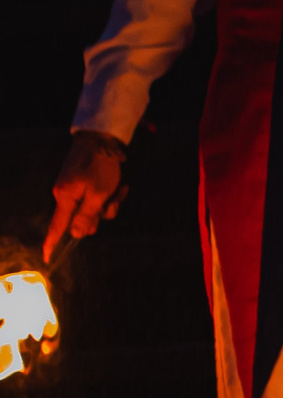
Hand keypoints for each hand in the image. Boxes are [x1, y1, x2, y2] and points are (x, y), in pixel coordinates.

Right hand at [44, 131, 127, 262]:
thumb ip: (87, 216)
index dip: (52, 242)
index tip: (46, 257)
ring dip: (110, 204)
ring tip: (119, 189)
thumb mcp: (98, 194)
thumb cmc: (100, 167)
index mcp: (65, 198)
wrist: (101, 140)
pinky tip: (120, 186)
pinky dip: (111, 196)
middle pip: (83, 220)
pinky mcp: (83, 185)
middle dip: (101, 215)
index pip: (57, 226)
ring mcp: (74, 190)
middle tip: (113, 200)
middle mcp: (66, 195)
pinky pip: (97, 200)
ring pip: (95, 210)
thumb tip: (76, 235)